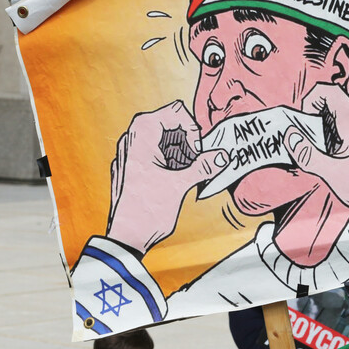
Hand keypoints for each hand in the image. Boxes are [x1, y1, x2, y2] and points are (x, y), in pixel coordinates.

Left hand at [107, 100, 228, 252]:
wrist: (125, 237)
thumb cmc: (146, 211)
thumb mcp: (180, 185)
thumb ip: (203, 166)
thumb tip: (222, 155)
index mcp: (142, 134)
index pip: (175, 112)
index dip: (191, 129)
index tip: (197, 152)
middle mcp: (131, 138)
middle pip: (169, 124)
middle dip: (187, 143)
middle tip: (193, 165)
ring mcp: (128, 152)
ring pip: (162, 140)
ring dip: (179, 154)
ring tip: (184, 176)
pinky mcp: (129, 167)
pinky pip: (153, 154)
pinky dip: (167, 163)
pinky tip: (171, 182)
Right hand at [283, 83, 348, 209]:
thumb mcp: (331, 172)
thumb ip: (308, 154)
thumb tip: (291, 137)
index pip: (326, 91)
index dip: (310, 100)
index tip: (304, 119)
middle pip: (334, 105)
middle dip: (318, 121)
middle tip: (313, 143)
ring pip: (347, 118)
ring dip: (333, 132)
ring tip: (331, 157)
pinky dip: (348, 139)